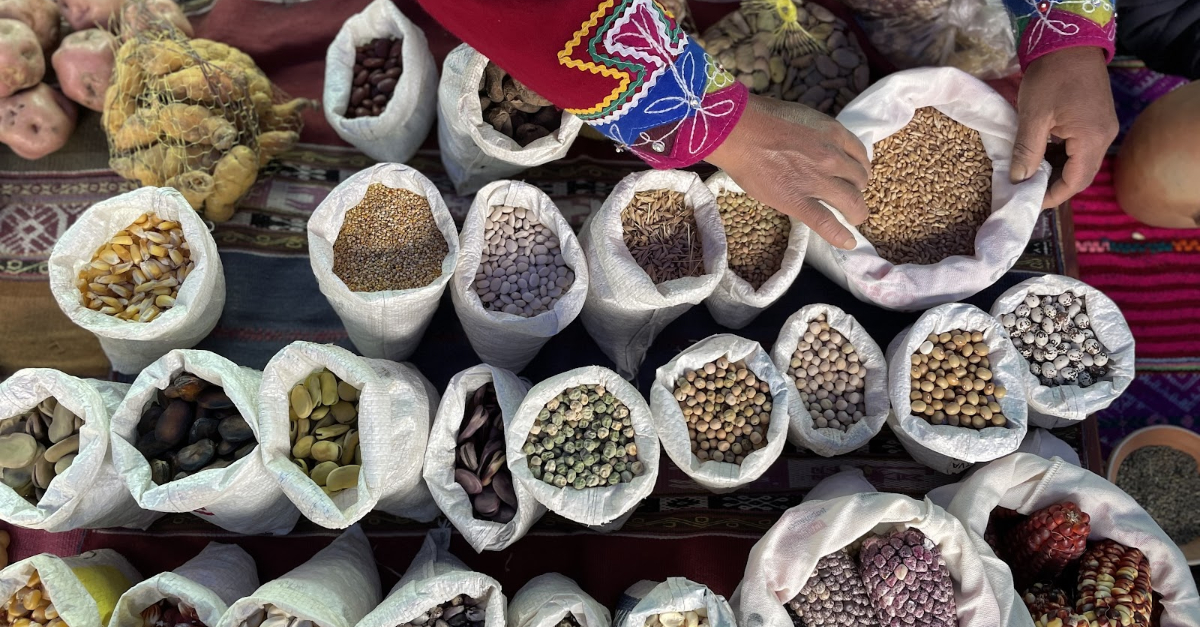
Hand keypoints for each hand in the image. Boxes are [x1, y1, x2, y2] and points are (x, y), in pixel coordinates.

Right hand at [706, 94, 870, 249]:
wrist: (738, 131)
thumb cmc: (761, 116)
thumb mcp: (802, 116)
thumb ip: (816, 133)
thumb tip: (815, 146)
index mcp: (833, 132)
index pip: (859, 154)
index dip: (860, 167)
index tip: (854, 174)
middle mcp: (832, 157)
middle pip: (859, 180)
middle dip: (858, 190)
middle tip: (852, 197)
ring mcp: (817, 181)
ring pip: (852, 202)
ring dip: (856, 212)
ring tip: (854, 219)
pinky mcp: (799, 202)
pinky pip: (826, 223)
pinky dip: (840, 235)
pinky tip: (848, 243)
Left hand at [1012, 47, 1117, 207]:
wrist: (1069, 43)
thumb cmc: (1050, 77)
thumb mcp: (1033, 116)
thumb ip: (1027, 151)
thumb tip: (1019, 180)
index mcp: (1091, 139)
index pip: (1075, 182)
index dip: (1053, 197)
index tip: (1029, 204)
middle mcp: (1104, 137)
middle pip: (1081, 175)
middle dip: (1054, 187)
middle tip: (1026, 194)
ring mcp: (1103, 128)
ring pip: (1081, 163)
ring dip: (1056, 172)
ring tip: (1029, 178)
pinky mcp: (1097, 121)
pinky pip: (1081, 149)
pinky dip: (1061, 158)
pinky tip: (1040, 158)